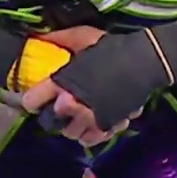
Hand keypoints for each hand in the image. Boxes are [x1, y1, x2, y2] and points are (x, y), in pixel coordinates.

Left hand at [21, 28, 136, 145]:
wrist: (145, 62)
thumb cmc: (111, 48)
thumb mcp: (82, 36)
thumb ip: (59, 39)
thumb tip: (38, 38)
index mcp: (61, 82)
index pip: (31, 101)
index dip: (32, 99)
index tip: (37, 97)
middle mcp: (72, 104)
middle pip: (50, 122)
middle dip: (52, 114)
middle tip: (58, 106)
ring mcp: (89, 119)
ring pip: (70, 133)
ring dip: (70, 126)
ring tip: (75, 117)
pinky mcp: (107, 127)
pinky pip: (90, 140)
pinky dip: (89, 134)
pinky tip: (91, 124)